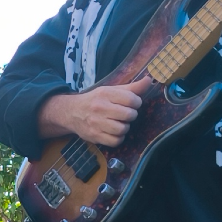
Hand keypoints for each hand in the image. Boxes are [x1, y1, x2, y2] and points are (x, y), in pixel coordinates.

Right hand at [38, 79, 153, 146]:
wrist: (72, 112)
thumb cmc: (96, 100)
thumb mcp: (111, 90)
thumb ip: (132, 87)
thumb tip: (149, 80)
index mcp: (105, 93)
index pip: (131, 99)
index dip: (137, 103)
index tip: (132, 103)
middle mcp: (100, 107)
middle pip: (129, 115)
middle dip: (131, 115)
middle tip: (125, 114)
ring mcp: (96, 123)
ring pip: (123, 129)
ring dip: (125, 127)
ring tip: (119, 122)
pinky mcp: (95, 136)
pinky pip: (116, 141)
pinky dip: (118, 138)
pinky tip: (114, 132)